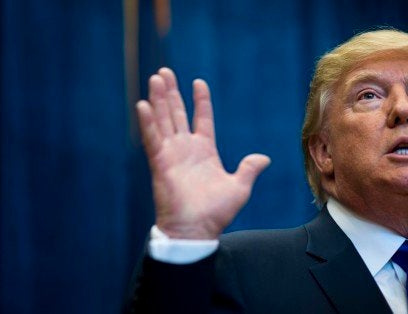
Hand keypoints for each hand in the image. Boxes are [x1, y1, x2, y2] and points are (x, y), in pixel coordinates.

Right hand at [136, 68, 269, 238]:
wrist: (196, 230)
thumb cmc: (216, 213)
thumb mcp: (239, 187)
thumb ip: (248, 169)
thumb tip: (263, 158)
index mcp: (204, 151)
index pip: (202, 118)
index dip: (200, 100)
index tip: (198, 82)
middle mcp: (186, 149)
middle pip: (177, 113)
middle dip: (171, 92)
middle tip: (164, 72)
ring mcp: (171, 154)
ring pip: (163, 120)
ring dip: (159, 99)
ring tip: (156, 78)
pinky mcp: (160, 163)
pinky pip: (153, 139)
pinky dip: (148, 122)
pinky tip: (144, 105)